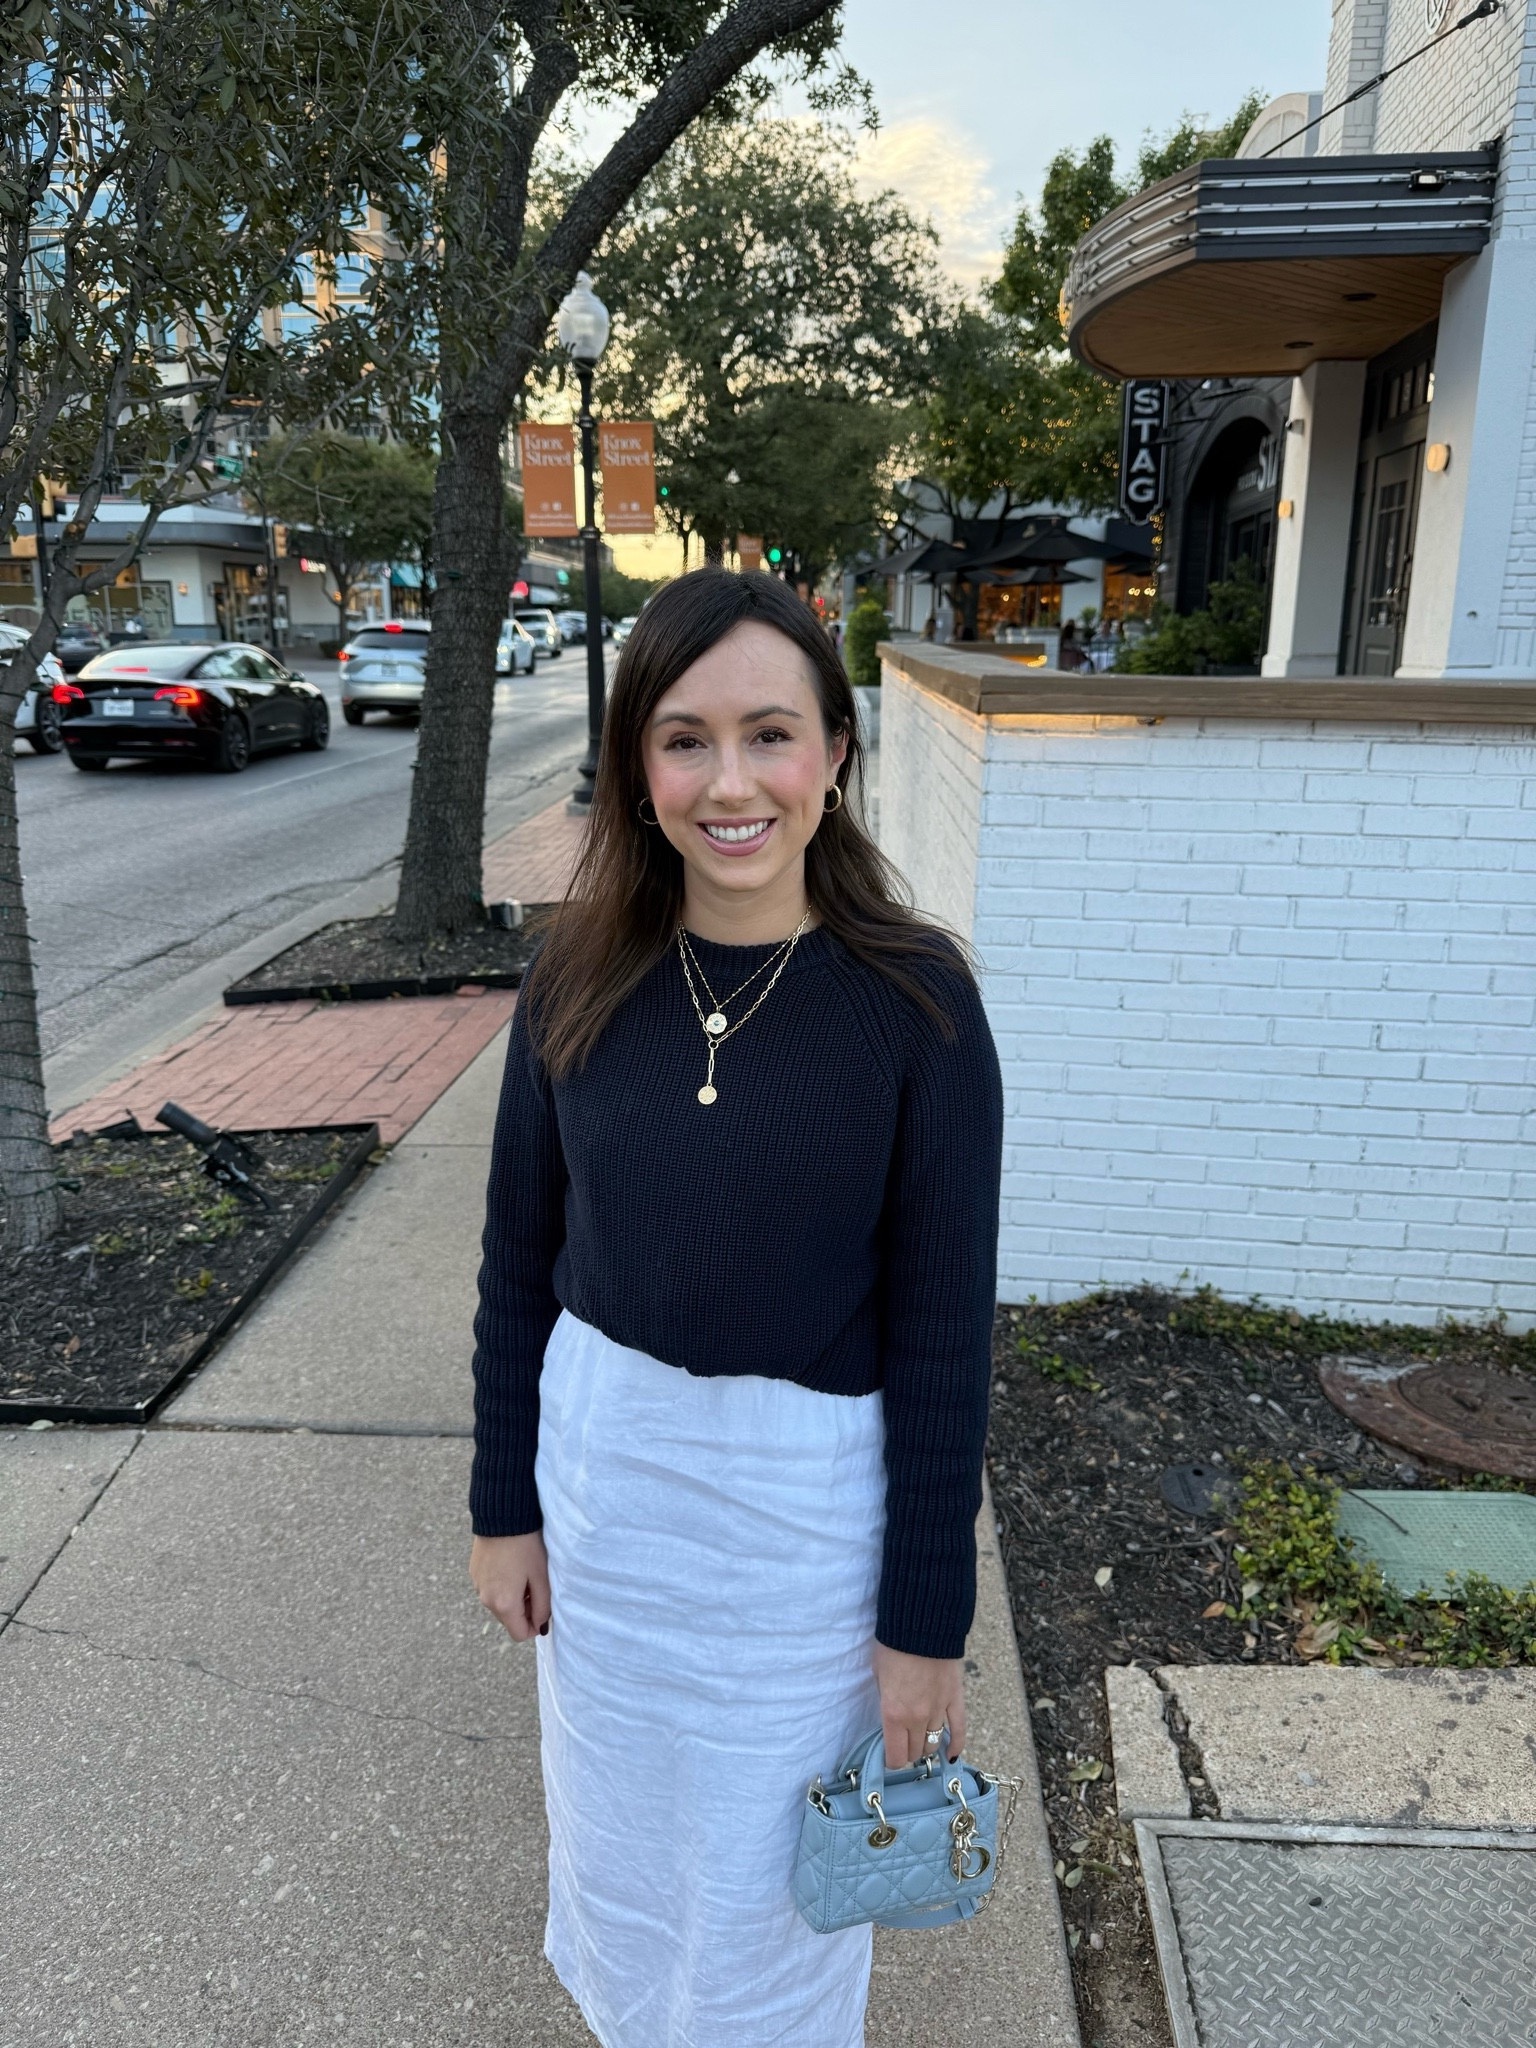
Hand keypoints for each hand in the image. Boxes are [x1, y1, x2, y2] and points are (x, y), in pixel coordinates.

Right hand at [470, 1531, 550, 1641]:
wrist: (502, 1516)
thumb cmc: (526, 1546)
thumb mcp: (541, 1577)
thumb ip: (543, 1607)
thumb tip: (540, 1625)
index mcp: (503, 1604)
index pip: (519, 1634)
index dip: (534, 1626)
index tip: (543, 1607)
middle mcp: (486, 1600)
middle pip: (509, 1619)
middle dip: (524, 1610)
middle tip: (535, 1585)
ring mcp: (477, 1586)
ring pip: (499, 1604)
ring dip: (512, 1597)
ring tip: (523, 1572)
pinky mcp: (474, 1573)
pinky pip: (490, 1589)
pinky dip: (502, 1584)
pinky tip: (510, 1564)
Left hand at [873, 1641, 965, 1766]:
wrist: (921, 1624)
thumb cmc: (893, 1646)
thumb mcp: (878, 1675)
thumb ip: (885, 1700)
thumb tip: (891, 1716)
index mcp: (893, 1714)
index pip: (895, 1756)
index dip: (891, 1760)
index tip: (888, 1755)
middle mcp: (917, 1718)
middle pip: (915, 1752)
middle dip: (907, 1752)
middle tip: (902, 1742)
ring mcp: (938, 1710)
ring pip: (933, 1743)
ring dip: (925, 1745)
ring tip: (920, 1740)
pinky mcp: (955, 1699)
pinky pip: (959, 1729)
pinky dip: (956, 1745)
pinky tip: (951, 1755)